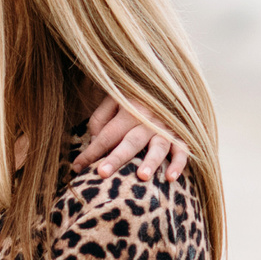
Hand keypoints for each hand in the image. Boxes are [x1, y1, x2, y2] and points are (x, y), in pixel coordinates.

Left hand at [74, 94, 188, 181]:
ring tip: (142, 177)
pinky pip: (183, 150)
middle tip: (102, 173)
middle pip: (131, 141)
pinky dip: (179, 164)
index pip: (107, 134)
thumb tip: (95, 143)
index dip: (91, 152)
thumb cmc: (134, 95)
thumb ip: (101, 119)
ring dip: (151, 161)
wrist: (169, 81)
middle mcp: (148, 119)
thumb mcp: (113, 98)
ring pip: (159, 146)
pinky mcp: (182, 134)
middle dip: (117, 157)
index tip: (77, 167)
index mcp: (129, 109)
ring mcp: (167, 127)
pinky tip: (171, 178)